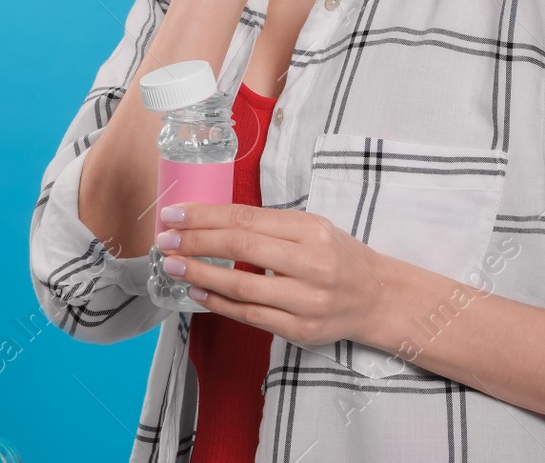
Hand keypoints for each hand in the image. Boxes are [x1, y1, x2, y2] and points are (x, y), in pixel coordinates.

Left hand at [153, 201, 393, 349]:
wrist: (378, 298)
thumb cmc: (338, 256)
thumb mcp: (311, 228)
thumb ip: (268, 225)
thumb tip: (209, 221)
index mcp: (311, 230)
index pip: (246, 219)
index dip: (204, 217)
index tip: (173, 215)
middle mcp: (311, 263)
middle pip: (241, 248)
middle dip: (195, 243)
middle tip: (166, 241)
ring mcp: (307, 300)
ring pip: (242, 287)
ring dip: (201, 276)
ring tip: (174, 267)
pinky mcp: (302, 330)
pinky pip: (251, 316)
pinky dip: (220, 304)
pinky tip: (198, 294)